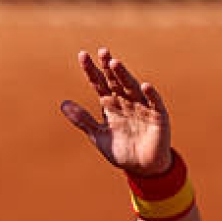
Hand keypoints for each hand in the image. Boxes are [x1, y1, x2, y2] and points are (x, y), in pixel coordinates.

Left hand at [60, 48, 172, 176]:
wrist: (141, 169)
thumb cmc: (120, 150)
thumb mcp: (97, 135)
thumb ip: (82, 120)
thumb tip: (63, 103)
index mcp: (110, 105)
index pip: (99, 84)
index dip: (91, 70)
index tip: (82, 55)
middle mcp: (126, 102)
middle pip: (115, 81)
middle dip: (108, 67)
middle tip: (102, 51)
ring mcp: (142, 108)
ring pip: (132, 88)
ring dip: (124, 75)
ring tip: (115, 63)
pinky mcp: (158, 117)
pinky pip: (154, 103)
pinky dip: (151, 95)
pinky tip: (144, 86)